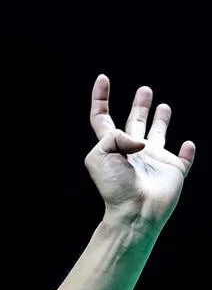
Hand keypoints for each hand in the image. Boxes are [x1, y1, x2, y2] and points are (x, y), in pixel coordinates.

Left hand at [86, 74, 195, 229]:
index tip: (103, 78)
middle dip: (139, 105)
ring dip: (161, 120)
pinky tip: (188, 145)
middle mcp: (132, 151)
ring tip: (163, 105)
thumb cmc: (114, 186)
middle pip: (134, 122)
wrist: (135, 211)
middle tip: (144, 90)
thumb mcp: (100, 155)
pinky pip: (183, 159)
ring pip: (158, 135)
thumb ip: (116, 137)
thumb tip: (141, 140)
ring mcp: (154, 161)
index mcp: (110, 146)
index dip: (101, 98)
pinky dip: (187, 152)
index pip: (102, 117)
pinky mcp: (174, 171)